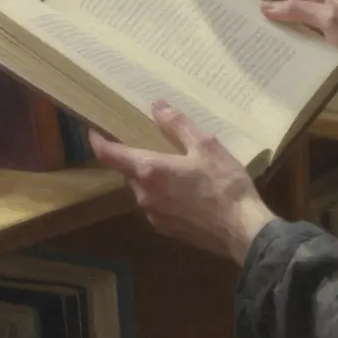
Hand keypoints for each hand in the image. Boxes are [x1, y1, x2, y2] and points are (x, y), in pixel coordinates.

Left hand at [88, 101, 277, 262]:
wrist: (243, 231)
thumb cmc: (224, 184)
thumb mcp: (206, 145)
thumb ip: (177, 125)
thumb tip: (156, 106)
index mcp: (149, 170)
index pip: (110, 154)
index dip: (98, 140)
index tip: (94, 129)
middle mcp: (144, 195)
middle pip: (128, 171)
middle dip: (134, 156)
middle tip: (149, 143)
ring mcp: (154, 215)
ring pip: (142, 189)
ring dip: (150, 176)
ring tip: (173, 166)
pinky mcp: (166, 229)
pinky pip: (155, 205)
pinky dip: (162, 194)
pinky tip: (185, 190)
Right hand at [242, 0, 337, 102]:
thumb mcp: (332, 17)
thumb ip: (299, 10)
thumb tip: (265, 8)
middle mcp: (320, 13)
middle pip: (285, 8)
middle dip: (262, 11)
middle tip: (235, 18)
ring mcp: (320, 37)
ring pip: (289, 33)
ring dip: (270, 36)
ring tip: (244, 42)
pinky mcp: (322, 58)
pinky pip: (297, 54)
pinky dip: (282, 56)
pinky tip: (264, 63)